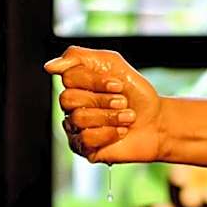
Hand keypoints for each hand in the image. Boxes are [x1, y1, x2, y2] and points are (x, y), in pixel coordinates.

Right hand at [44, 46, 162, 163]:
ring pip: (78, 119)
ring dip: (109, 116)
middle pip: (68, 99)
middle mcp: (72, 107)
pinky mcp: (84, 149)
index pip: (68, 78)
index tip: (119, 85)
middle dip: (102, 99)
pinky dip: (108, 133)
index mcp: (75, 85)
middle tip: (122, 102)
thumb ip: (79, 57)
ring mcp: (75, 129)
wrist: (157, 122)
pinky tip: (120, 132)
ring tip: (127, 118)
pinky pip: (85, 139)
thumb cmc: (136, 94)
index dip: (95, 81)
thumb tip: (49, 67)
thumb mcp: (112, 64)